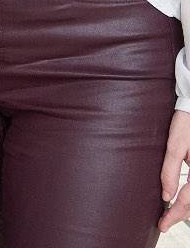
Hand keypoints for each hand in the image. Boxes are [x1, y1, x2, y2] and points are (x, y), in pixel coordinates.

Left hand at [160, 109, 189, 230]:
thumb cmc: (186, 123)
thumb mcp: (176, 145)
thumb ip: (170, 170)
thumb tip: (166, 195)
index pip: (188, 200)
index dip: (174, 214)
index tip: (162, 224)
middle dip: (180, 214)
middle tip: (163, 223)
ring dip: (186, 207)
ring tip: (170, 214)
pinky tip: (180, 199)